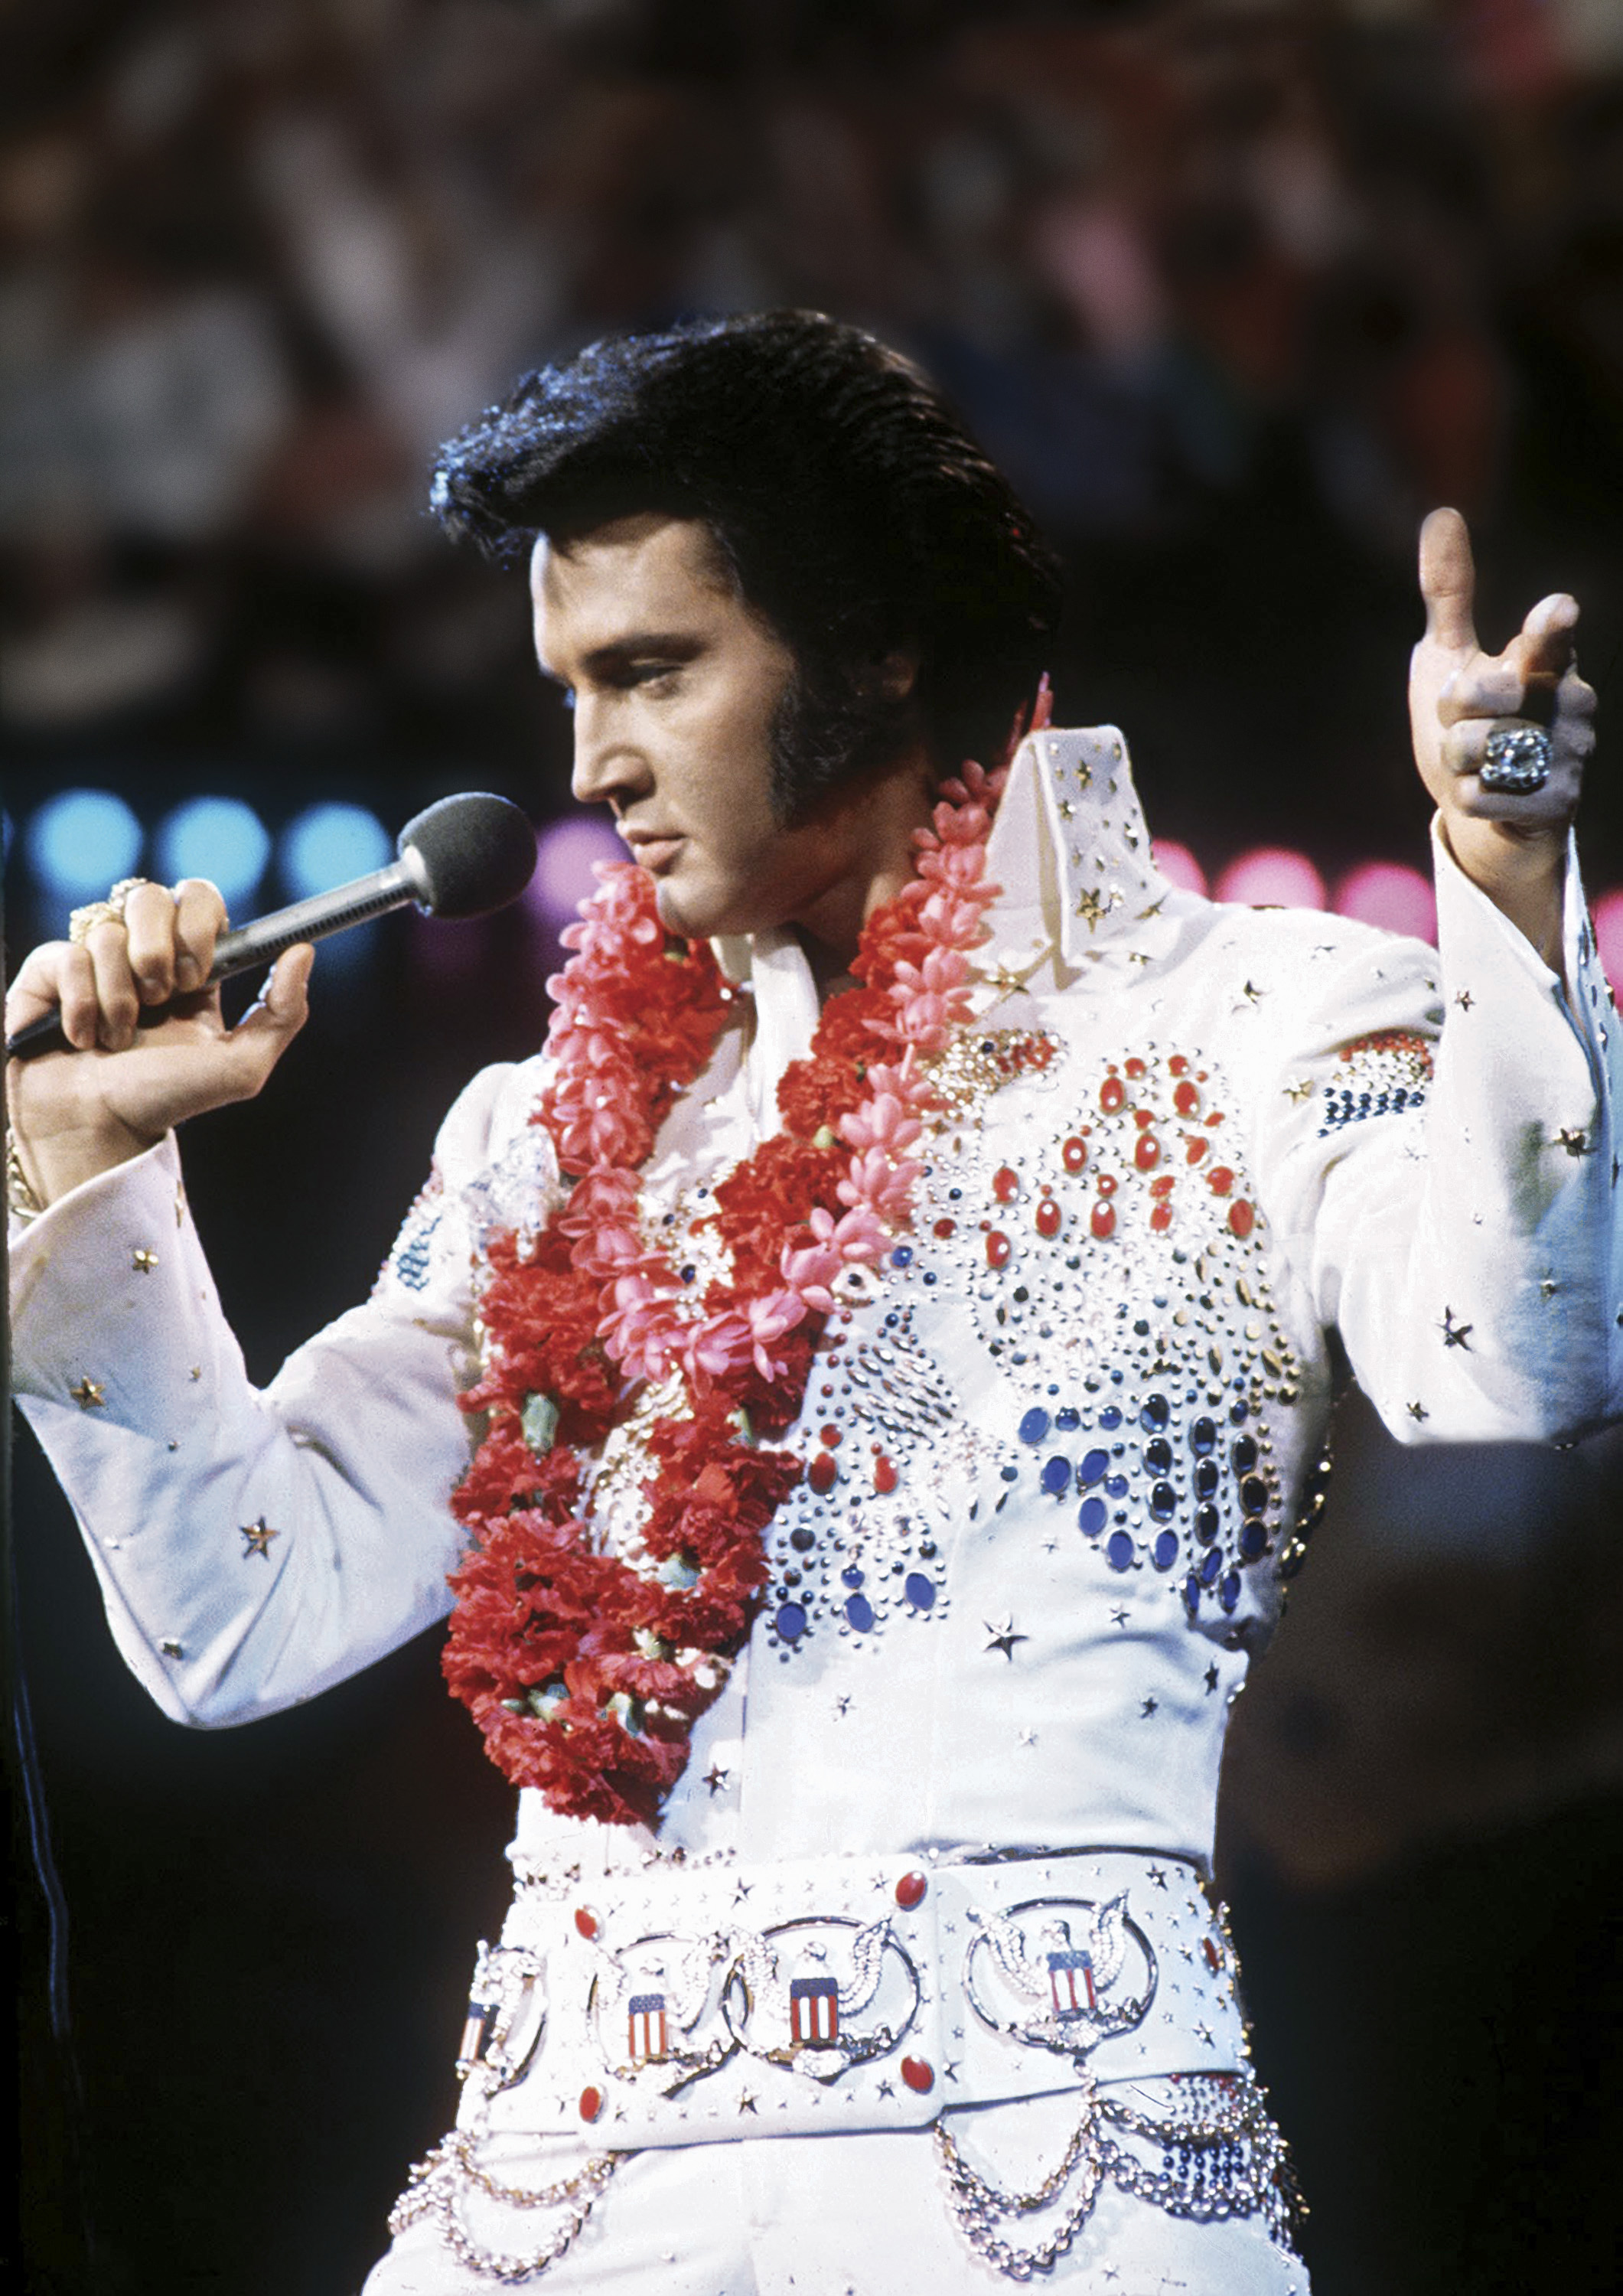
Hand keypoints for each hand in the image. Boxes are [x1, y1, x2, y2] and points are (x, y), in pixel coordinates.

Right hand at [6, 878, 312, 1207]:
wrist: (98, 1131)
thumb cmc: (166, 1102)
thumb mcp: (241, 1067)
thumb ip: (284, 1012)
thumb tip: (303, 950)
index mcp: (192, 966)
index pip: (199, 899)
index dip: (199, 923)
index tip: (198, 971)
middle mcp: (142, 955)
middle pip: (149, 896)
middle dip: (157, 952)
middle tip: (160, 1001)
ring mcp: (92, 961)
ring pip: (107, 932)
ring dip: (120, 997)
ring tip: (119, 1040)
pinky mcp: (48, 973)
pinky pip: (66, 955)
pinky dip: (81, 1004)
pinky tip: (83, 1038)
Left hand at [1409, 507, 1595, 966]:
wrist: (1477, 802)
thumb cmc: (1463, 719)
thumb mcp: (1448, 655)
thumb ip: (1450, 593)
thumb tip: (1442, 512)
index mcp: (1545, 659)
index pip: (1547, 639)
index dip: (1548, 627)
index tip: (1556, 610)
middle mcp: (1568, 701)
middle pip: (1480, 699)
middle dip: (1449, 716)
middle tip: (1462, 726)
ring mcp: (1570, 753)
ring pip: (1477, 751)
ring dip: (1455, 762)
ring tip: (1476, 762)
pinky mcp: (1559, 803)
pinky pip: (1486, 797)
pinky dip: (1469, 799)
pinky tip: (1486, 795)